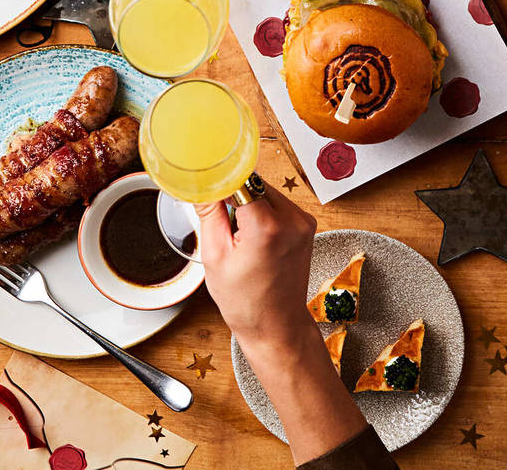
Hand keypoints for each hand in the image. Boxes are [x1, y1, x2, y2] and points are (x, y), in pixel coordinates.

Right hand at [197, 183, 369, 462]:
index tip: (206, 183)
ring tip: (241, 239)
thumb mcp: (215, 256)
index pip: (239, 180)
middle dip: (233, 197)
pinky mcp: (306, 224)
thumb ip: (209, 211)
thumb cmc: (245, 302)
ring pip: (264, 191)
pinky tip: (254, 240)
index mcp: (268, 226)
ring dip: (248, 205)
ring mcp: (303, 221)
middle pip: (253, 184)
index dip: (220, 182)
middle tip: (224, 226)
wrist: (276, 326)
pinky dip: (261, 212)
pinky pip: (276, 203)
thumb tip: (200, 181)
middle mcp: (292, 219)